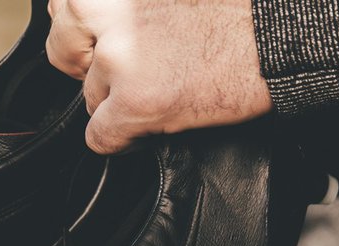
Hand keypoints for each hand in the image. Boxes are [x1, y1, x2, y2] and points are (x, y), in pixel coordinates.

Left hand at [46, 0, 272, 153]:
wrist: (276, 34)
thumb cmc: (231, 11)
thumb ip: (121, 6)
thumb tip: (90, 30)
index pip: (62, 12)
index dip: (87, 36)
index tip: (111, 45)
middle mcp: (102, 8)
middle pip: (63, 53)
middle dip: (92, 68)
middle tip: (134, 72)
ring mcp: (116, 55)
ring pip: (88, 98)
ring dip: (119, 103)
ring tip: (163, 90)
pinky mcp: (134, 99)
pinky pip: (100, 138)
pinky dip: (125, 140)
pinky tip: (157, 122)